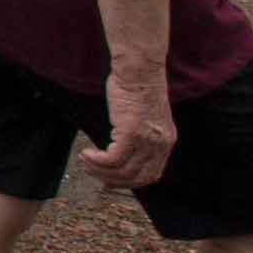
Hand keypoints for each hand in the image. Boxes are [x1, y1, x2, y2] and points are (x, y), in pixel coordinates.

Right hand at [80, 70, 176, 190]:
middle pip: (136, 178)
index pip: (151, 176)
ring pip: (122, 170)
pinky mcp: (131, 132)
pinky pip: (112, 158)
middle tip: (93, 171)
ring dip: (99, 170)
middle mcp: (159, 144)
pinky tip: (86, 153)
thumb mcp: (147, 117)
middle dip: (112, 179)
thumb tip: (122, 152)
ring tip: (86, 160)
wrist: (138, 69)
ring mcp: (146, 140)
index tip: (110, 180)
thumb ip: (142, 136)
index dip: (129, 183)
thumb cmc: (137, 87)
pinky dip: (97, 161)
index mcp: (166, 142)